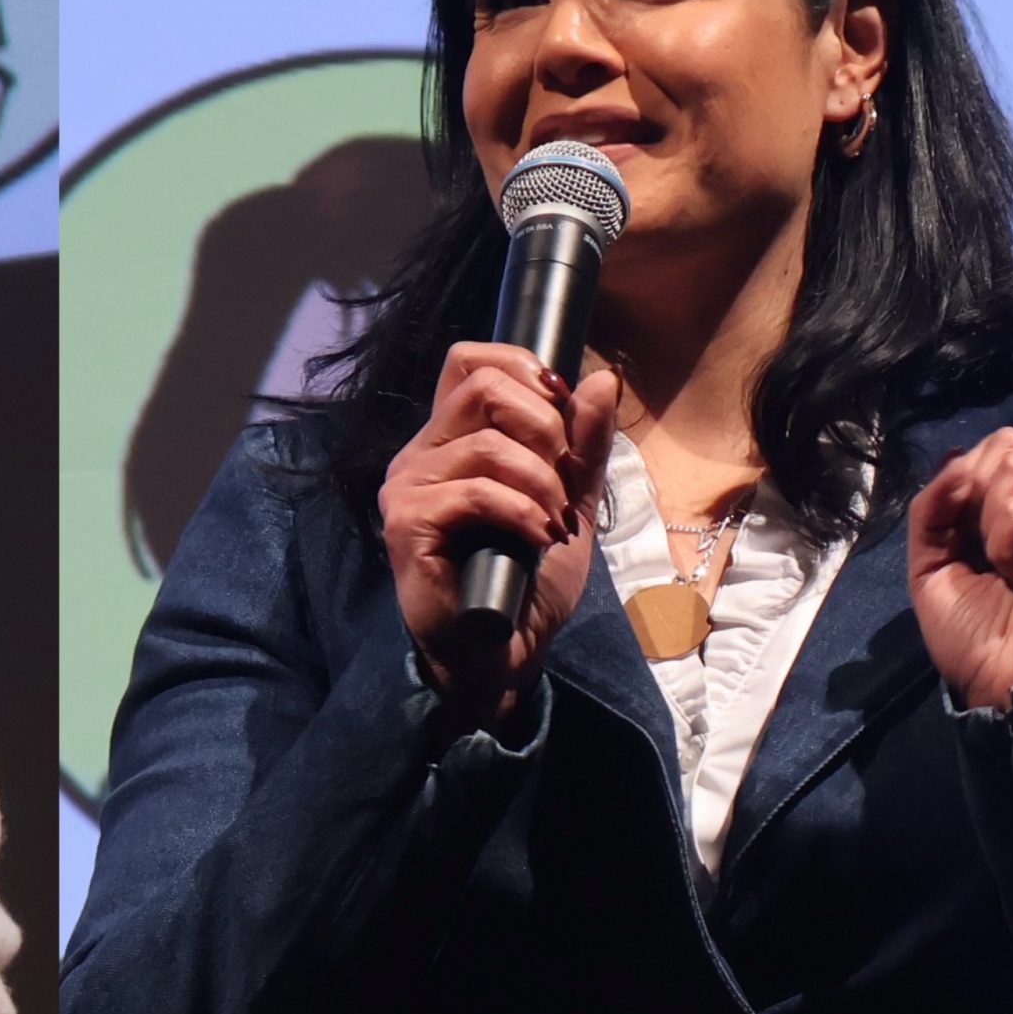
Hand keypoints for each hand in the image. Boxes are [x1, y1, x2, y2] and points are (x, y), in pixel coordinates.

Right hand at [380, 343, 621, 723]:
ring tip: (556, 523)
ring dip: (543, 482)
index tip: (564, 412)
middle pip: (482, 386)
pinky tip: (540, 538)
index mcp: (450, 439)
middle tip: (564, 476)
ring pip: (488, 443)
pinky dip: (524, 511)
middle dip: (545, 426)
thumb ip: (584, 443)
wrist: (500, 653)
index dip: (522, 368)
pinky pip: (476, 491)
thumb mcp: (569, 500)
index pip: (470, 360)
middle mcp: (420, 453)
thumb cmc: (525, 579)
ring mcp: (406, 486)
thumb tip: (605, 377)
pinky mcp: (408, 523)